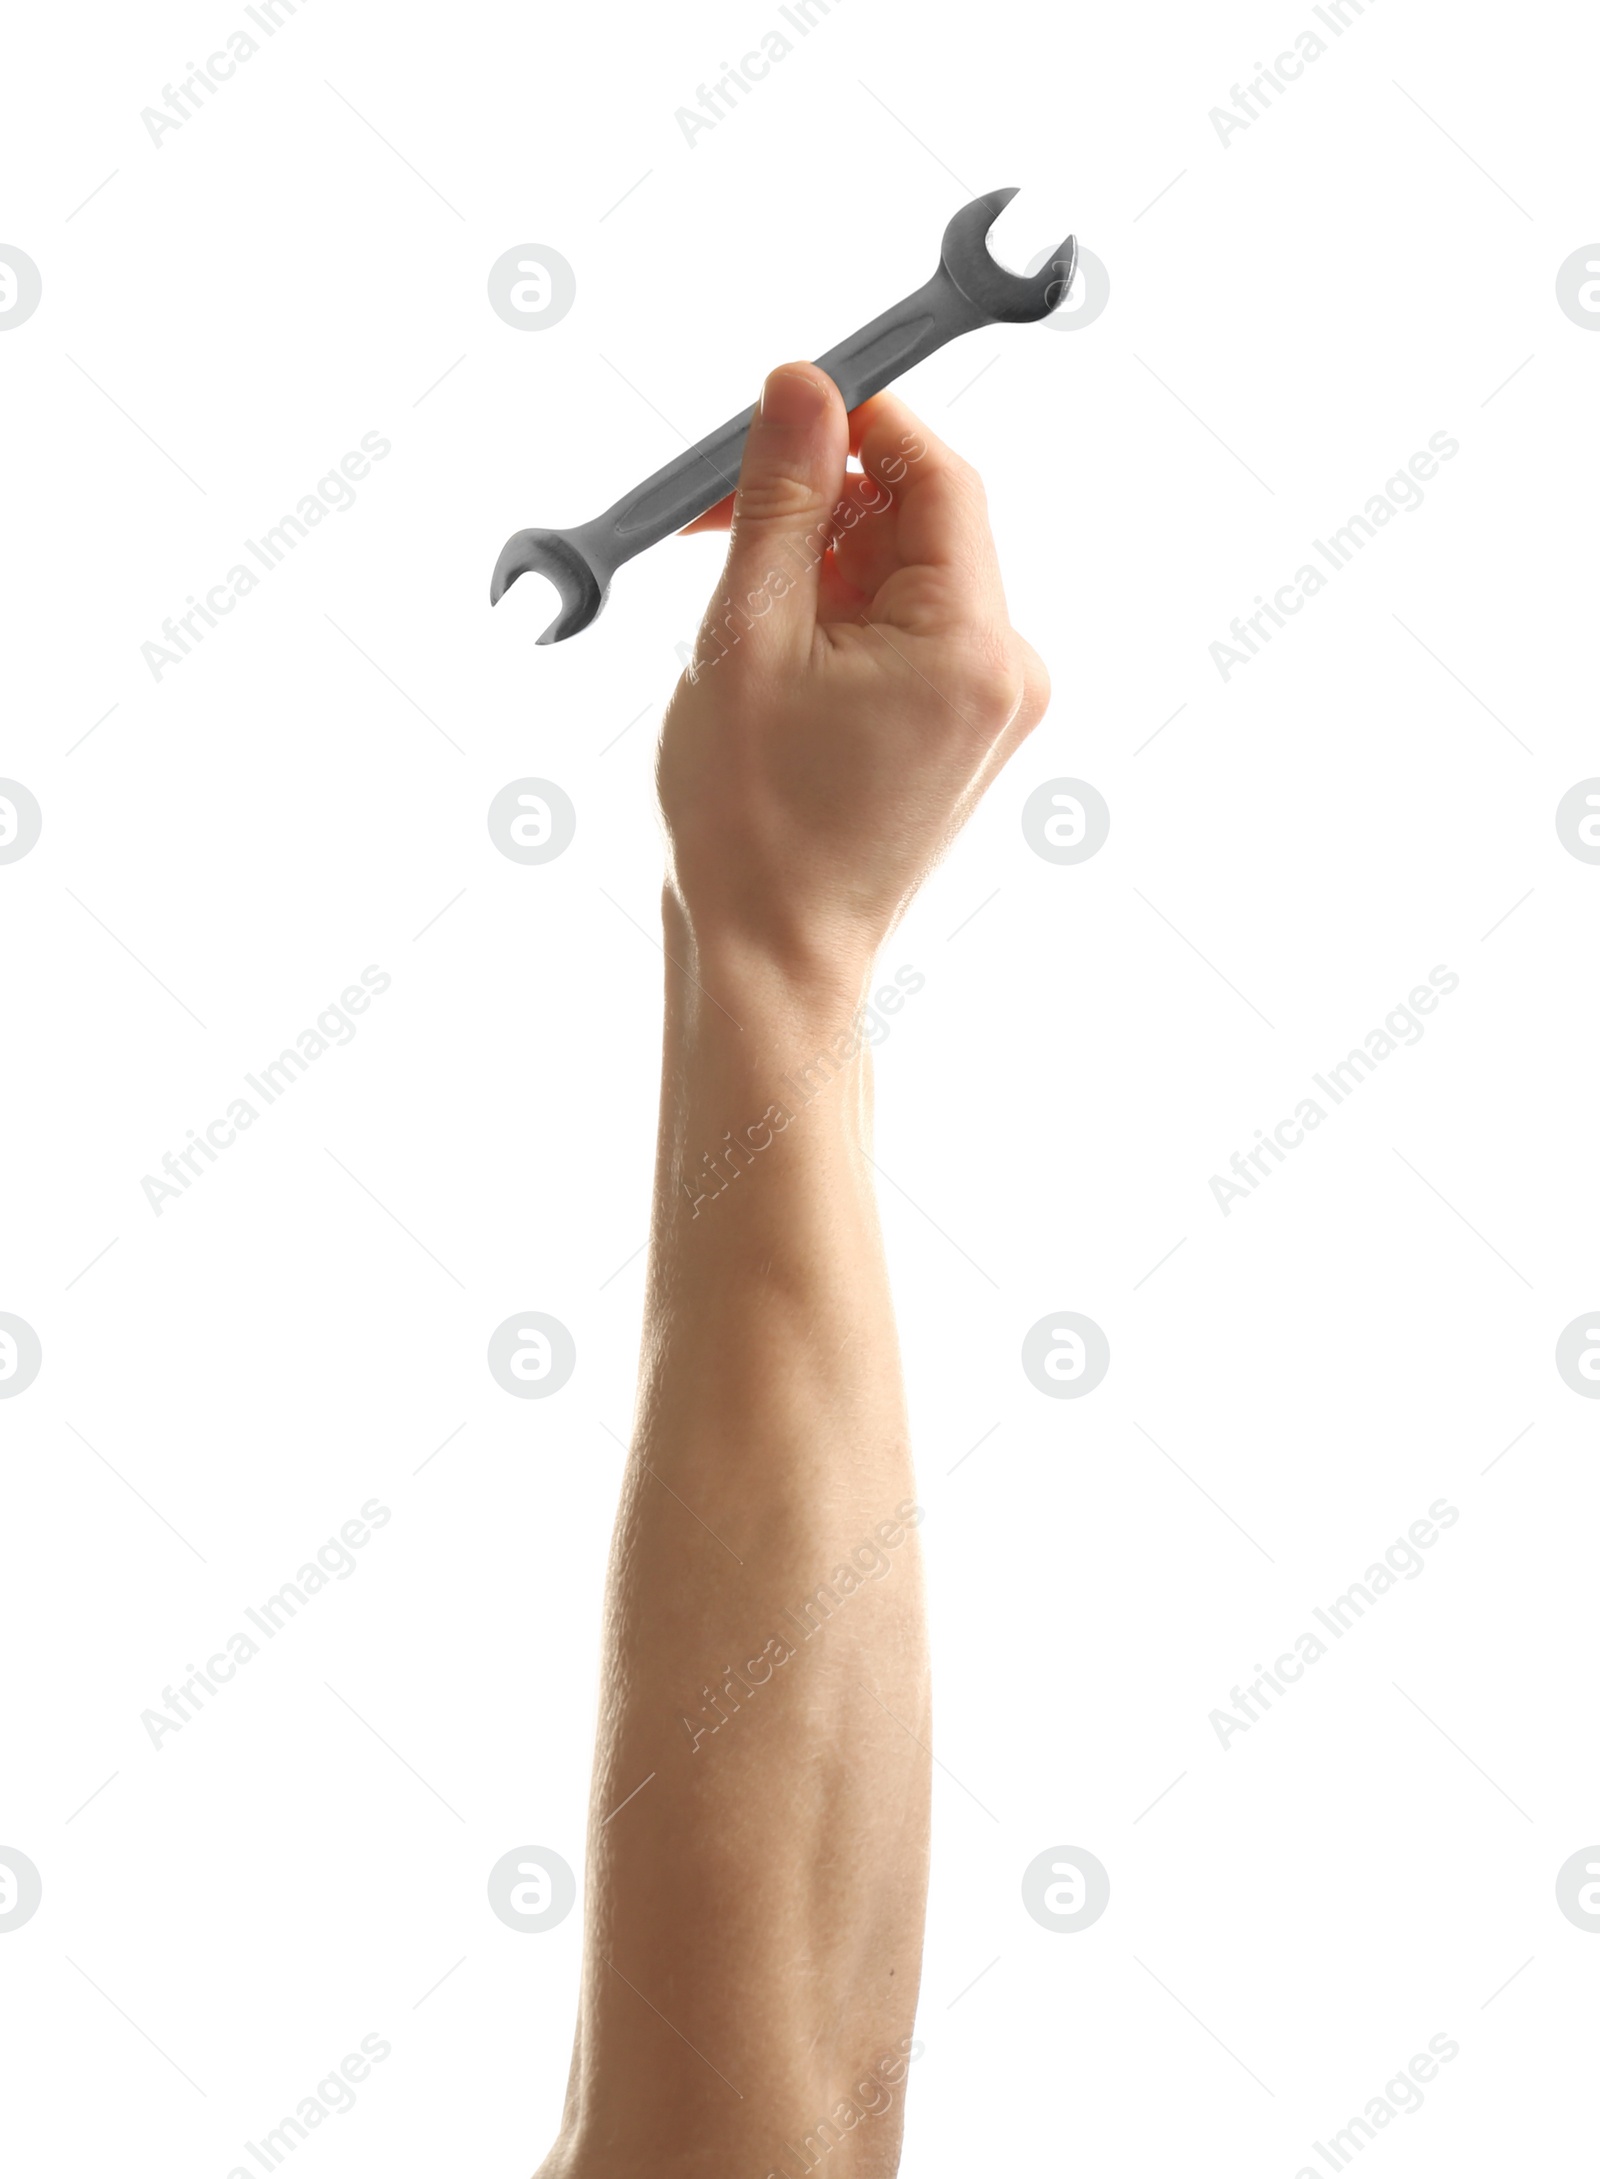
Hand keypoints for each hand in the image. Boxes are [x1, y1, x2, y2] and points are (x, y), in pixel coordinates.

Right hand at [657, 362, 1051, 997]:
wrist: (771, 960)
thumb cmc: (751, 824)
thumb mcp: (748, 636)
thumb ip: (780, 498)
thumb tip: (803, 383)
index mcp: (975, 647)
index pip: (938, 474)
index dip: (858, 424)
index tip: (777, 410)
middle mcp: (1009, 674)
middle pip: (922, 524)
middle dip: (821, 502)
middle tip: (716, 517)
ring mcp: (992, 710)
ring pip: (904, 580)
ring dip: (819, 566)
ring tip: (733, 617)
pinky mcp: (962, 736)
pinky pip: (905, 636)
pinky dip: (840, 623)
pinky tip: (774, 662)